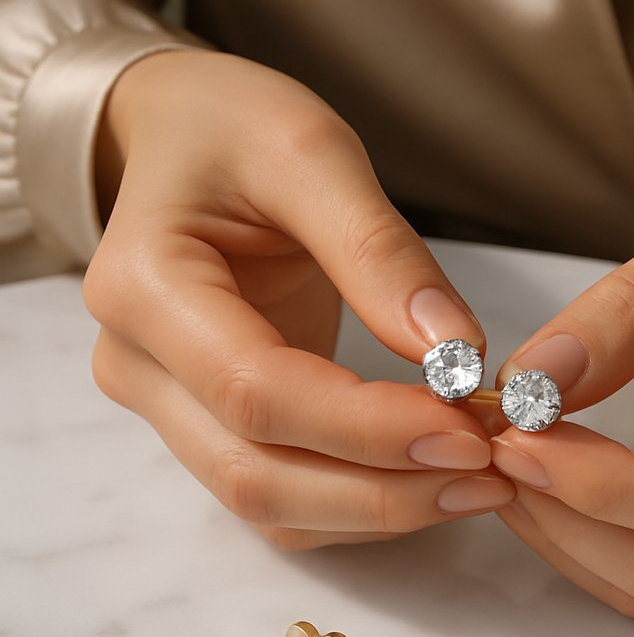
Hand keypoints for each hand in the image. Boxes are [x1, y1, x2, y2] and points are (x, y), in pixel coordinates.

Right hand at [86, 50, 513, 545]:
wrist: (184, 136)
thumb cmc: (234, 127)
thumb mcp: (311, 152)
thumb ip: (378, 252)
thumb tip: (456, 353)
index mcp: (145, 287)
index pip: (257, 390)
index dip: (368, 426)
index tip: (469, 430)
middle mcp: (139, 364)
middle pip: (256, 471)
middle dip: (383, 487)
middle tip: (491, 469)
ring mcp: (168, 402)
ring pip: (268, 502)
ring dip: (377, 508)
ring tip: (477, 480)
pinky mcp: (211, 418)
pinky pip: (280, 492)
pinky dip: (357, 503)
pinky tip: (429, 480)